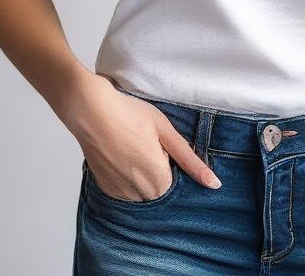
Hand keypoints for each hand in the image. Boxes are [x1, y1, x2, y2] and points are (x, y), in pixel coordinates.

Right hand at [64, 73, 222, 199]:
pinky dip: (125, 176)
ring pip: (140, 191)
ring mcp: (119, 192)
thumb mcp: (165, 131)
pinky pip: (123, 190)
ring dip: (141, 175)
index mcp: (158, 180)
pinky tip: (119, 153)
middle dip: (157, 170)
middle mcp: (139, 193)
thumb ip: (190, 160)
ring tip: (131, 146)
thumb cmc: (130, 114)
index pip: (175, 181)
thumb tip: (214, 184)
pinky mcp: (104, 187)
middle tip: (144, 142)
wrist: (90, 110)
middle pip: (159, 189)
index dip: (169, 160)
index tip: (158, 143)